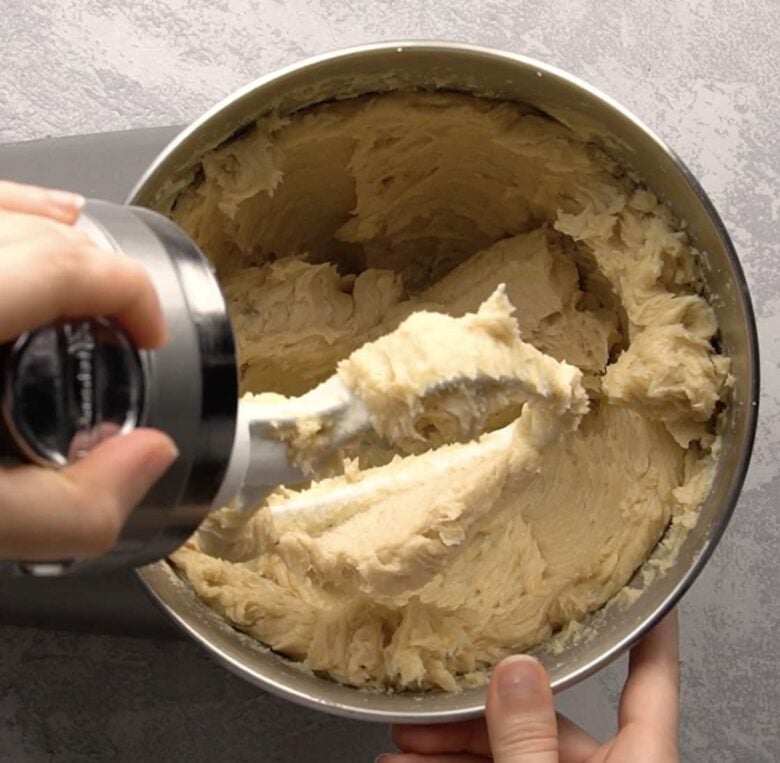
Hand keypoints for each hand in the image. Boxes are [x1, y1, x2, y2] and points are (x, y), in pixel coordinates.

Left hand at [0, 180, 177, 560]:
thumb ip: (72, 511)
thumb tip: (153, 457)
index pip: (73, 266)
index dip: (133, 296)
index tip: (149, 336)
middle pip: (40, 229)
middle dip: (97, 268)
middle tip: (116, 319)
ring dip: (46, 219)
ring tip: (80, 239)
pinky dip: (2, 211)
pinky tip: (19, 220)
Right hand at [382, 610, 678, 762]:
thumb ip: (532, 745)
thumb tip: (516, 669)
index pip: (652, 677)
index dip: (652, 626)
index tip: (646, 583)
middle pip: (547, 718)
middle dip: (476, 712)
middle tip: (423, 713)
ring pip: (510, 754)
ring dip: (452, 752)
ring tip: (398, 750)